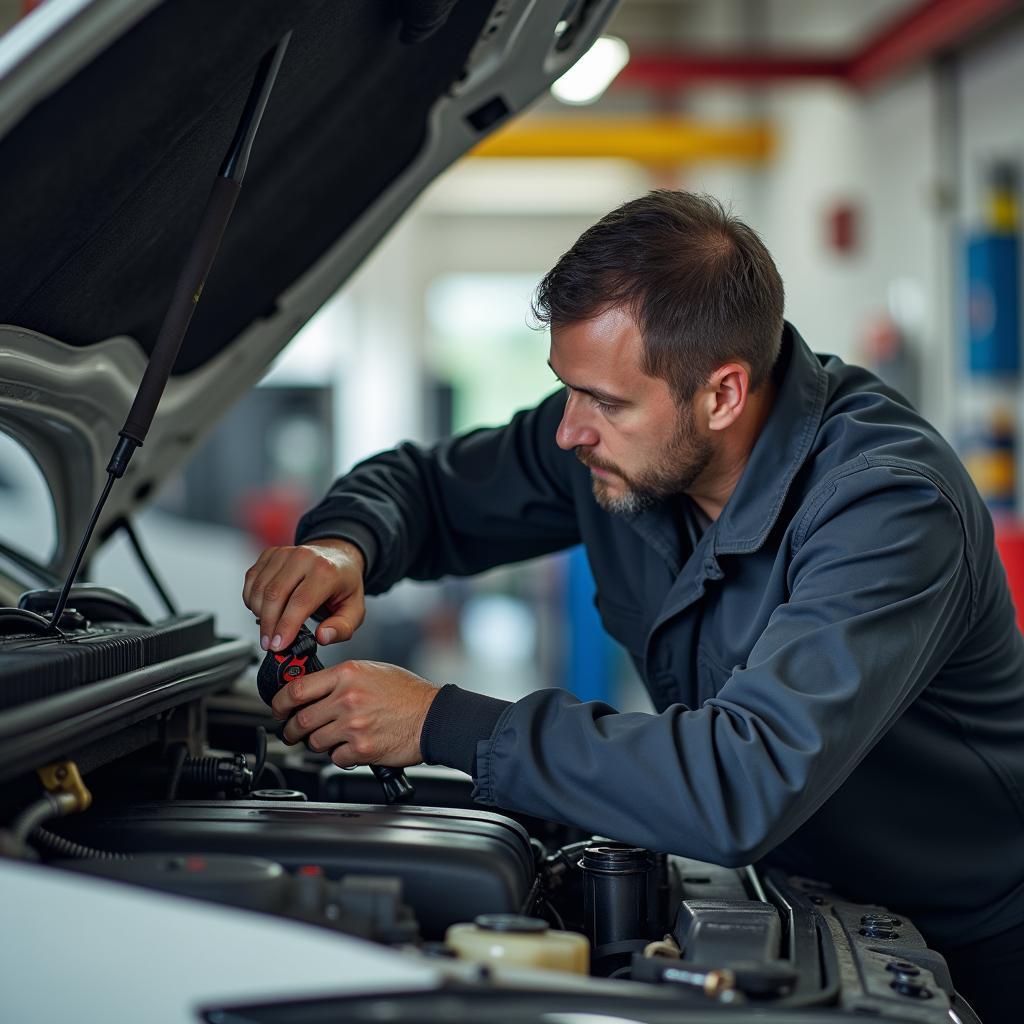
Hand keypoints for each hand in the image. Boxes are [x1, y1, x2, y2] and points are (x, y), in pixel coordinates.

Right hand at [242, 539, 365, 651]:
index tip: (278, 645)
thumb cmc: (344, 583)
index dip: (286, 626)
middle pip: (275, 596)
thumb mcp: (355, 610)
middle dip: (268, 625)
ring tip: (270, 627)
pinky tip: (263, 609)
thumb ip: (341, 628)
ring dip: (259, 613)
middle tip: (269, 644)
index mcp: (326, 571)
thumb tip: (322, 637)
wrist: (338, 556)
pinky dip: (252, 599)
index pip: (300, 602)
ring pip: (260, 589)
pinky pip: (252, 579)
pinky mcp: (271, 553)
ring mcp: (285, 553)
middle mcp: (304, 557)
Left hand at [274, 660, 438, 767]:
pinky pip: (335, 757)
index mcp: (348, 674)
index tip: (278, 708)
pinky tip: (350, 746)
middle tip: (291, 731)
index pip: (297, 689)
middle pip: (300, 719)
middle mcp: (347, 698)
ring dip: (316, 743)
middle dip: (290, 729)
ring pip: (314, 742)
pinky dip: (339, 755)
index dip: (279, 702)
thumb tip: (313, 690)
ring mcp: (354, 725)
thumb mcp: (373, 671)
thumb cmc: (408, 693)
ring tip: (328, 739)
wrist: (435, 717)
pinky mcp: (362, 749)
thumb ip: (341, 679)